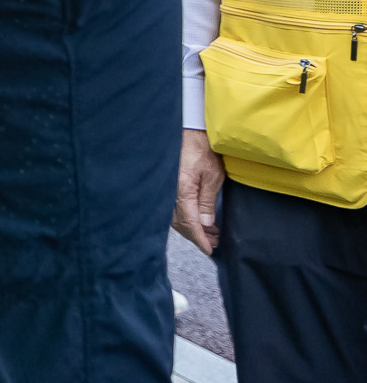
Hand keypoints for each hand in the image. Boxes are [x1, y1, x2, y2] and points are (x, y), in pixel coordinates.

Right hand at [174, 128, 225, 253]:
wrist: (189, 132)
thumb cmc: (202, 150)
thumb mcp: (212, 176)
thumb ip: (207, 202)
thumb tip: (204, 224)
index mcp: (181, 191)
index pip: (189, 223)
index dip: (199, 239)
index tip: (209, 250)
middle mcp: (170, 193)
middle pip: (180, 224)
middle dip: (197, 236)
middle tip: (215, 243)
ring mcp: (168, 190)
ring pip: (177, 218)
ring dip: (193, 228)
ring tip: (212, 232)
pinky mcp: (170, 187)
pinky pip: (176, 209)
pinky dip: (188, 218)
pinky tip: (201, 219)